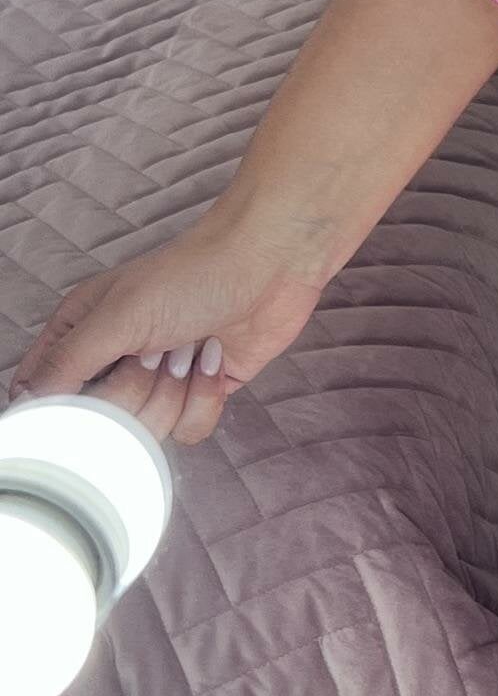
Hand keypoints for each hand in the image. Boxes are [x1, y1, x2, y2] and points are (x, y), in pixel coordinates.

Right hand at [6, 203, 331, 449]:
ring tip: (189, 351)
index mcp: (82, 331)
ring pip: (148, 431)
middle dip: (136, 392)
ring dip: (175, 395)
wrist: (269, 263)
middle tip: (155, 354)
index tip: (88, 400)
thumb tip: (30, 403)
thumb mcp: (117, 316)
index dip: (61, 407)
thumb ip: (68, 363)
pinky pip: (189, 428)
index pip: (45, 388)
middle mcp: (116, 358)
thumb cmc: (191, 273)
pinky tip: (214, 360)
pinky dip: (206, 399)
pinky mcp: (201, 391)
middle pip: (103, 421)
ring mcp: (160, 378)